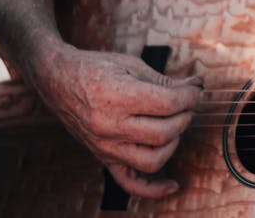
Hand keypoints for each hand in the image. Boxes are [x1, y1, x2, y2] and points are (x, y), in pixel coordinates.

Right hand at [26, 44, 201, 197]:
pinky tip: (172, 184)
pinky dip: (154, 189)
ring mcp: (105, 146)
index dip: (190, 96)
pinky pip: (130, 183)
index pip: (168, 104)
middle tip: (186, 103)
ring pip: (153, 159)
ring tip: (175, 124)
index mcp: (117, 96)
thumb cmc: (95, 68)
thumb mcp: (131, 64)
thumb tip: (196, 86)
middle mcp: (109, 126)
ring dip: (174, 142)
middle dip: (185, 116)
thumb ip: (165, 80)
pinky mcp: (103, 157)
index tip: (195, 90)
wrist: (57, 81)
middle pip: (164, 132)